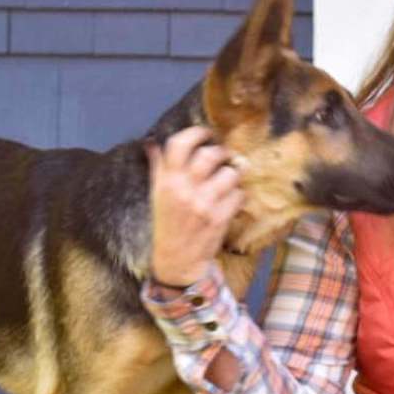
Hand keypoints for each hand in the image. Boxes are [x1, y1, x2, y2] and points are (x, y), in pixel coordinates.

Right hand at [148, 126, 244, 287]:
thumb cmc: (168, 224)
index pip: (179, 145)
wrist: (177, 260)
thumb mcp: (157, 195)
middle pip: (210, 155)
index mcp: (166, 182)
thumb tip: (153, 143)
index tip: (207, 133)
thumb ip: (158, 168)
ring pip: (230, 173)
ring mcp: (203, 204)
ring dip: (234, 175)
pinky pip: (240, 194)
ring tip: (229, 181)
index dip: (197, 133)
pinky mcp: (220, 218)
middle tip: (224, 157)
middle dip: (222, 153)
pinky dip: (239, 195)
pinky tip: (231, 201)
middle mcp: (183, 190)